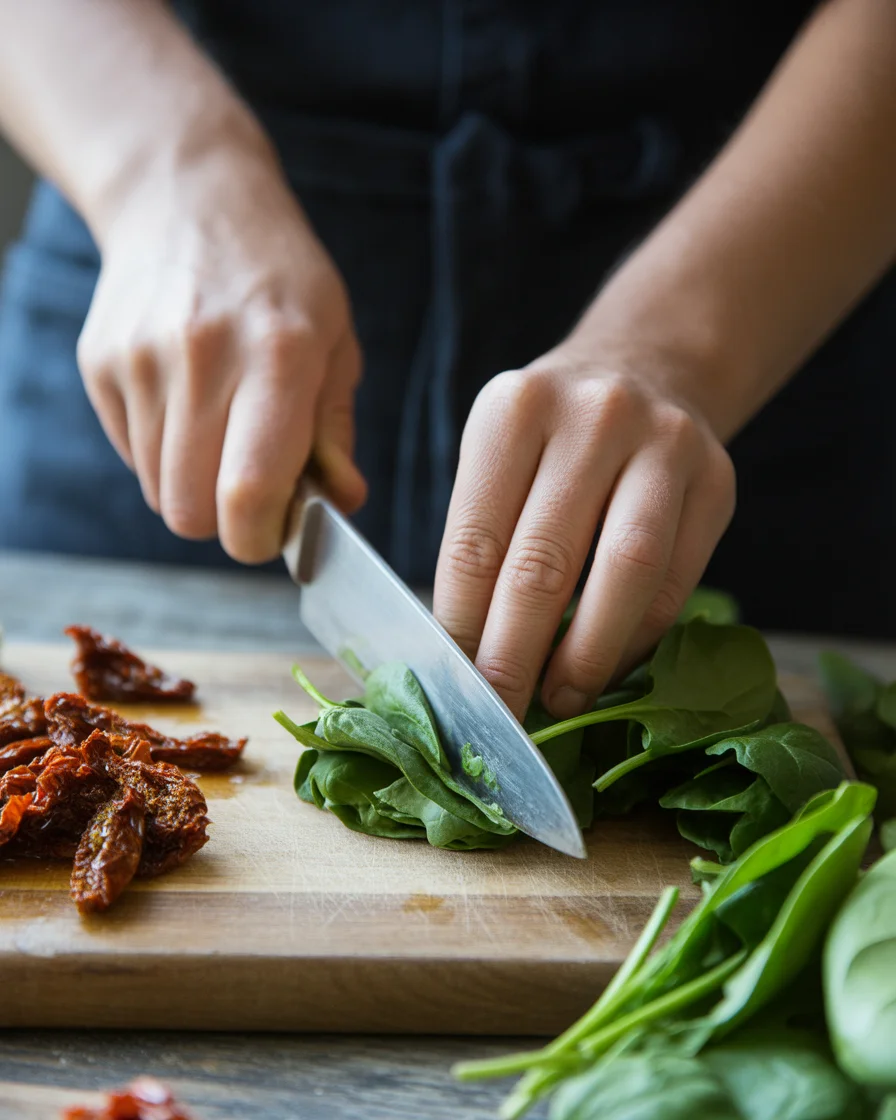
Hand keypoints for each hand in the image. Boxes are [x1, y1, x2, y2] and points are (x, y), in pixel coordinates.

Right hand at [77, 139, 365, 562]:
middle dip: (225, 521)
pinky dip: (163, 455)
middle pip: (190, 510)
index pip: (247, 491)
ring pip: (158, 492)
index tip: (274, 532)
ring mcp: (142, 359)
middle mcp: (202, 356)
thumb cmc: (280, 281)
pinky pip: (132, 456)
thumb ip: (334, 431)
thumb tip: (342, 502)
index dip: (258, 537)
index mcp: (278, 354)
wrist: (190, 200)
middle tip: (253, 488)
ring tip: (223, 432)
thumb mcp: (334, 343)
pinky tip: (187, 405)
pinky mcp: (100, 363)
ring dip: (194, 487)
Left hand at [433, 345, 735, 720]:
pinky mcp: (718, 480)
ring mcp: (665, 444)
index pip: (477, 540)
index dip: (462, 625)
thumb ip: (481, 537)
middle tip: (498, 713)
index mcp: (515, 410)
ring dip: (586, 655)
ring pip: (625, 574)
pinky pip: (675, 581)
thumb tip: (463, 654)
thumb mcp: (497, 454)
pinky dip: (636, 639)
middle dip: (514, 654)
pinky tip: (605, 669)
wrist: (646, 369)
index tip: (452, 684)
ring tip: (558, 701)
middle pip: (544, 562)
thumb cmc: (552, 434)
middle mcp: (593, 416)